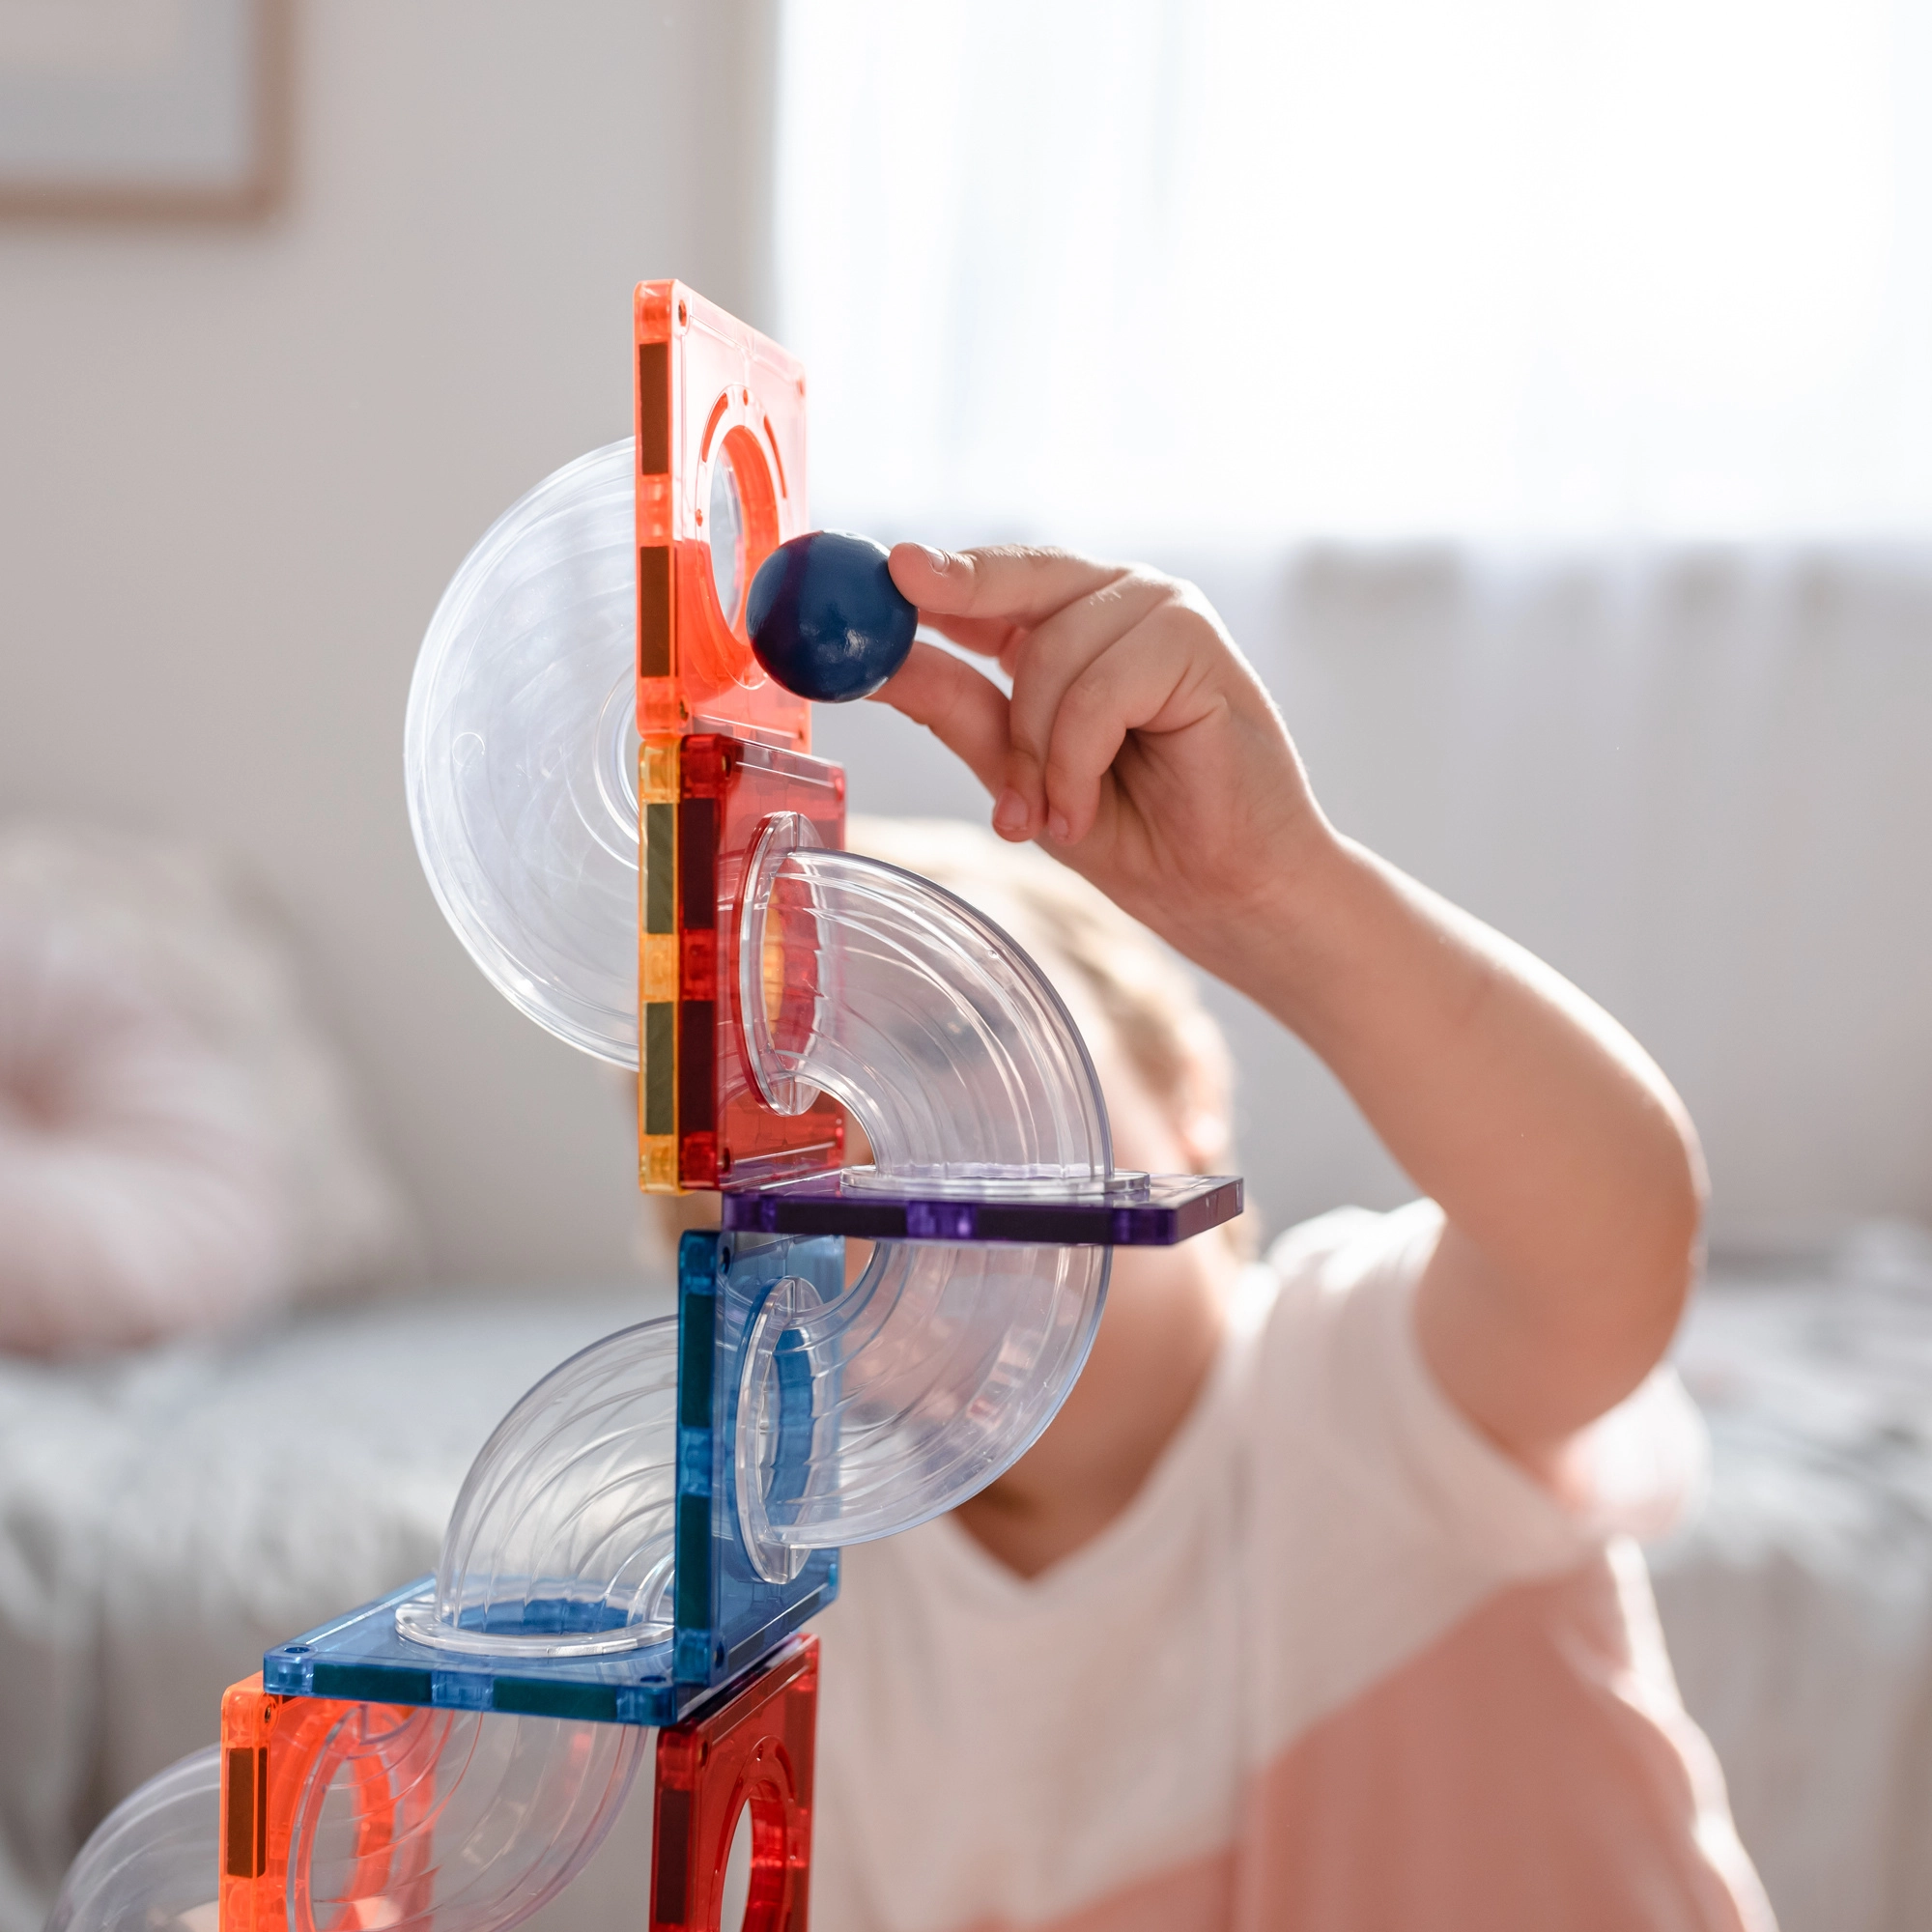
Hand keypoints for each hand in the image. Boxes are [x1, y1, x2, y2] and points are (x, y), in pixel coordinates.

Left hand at [879, 543, 1703, 1467]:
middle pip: (1014, 577)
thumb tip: (880, 660)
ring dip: (1035, 745)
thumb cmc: (1144, 841)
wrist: (1235, 898)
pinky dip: (1076, 756)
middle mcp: (1122, 607)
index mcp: (1077, 630)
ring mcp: (1166, 617)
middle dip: (956, 605)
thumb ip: (962, 709)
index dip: (928, 575)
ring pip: (1049, 646)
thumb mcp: (1024, 774)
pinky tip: (1086, 809)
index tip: (874, 566)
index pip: (991, 584)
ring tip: (1054, 814)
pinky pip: (1097, 685)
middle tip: (905, 597)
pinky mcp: (1200, 647)